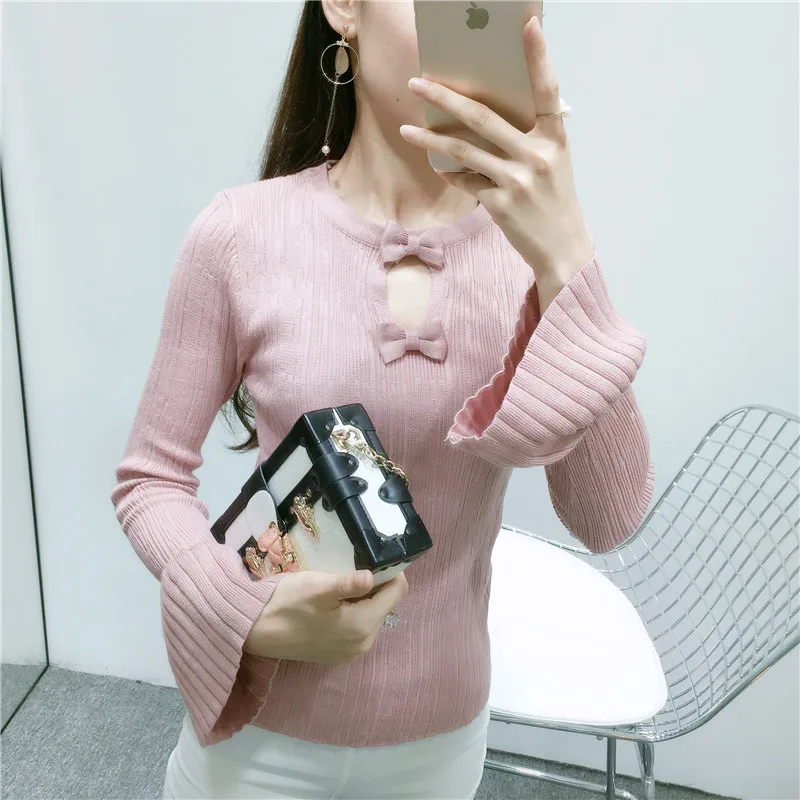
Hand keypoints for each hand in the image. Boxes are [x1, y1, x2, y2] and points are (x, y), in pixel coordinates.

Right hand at [243, 569, 408, 665]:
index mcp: (362, 626)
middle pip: (386, 605)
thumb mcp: (317, 586)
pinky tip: (334, 603)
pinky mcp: (340, 655)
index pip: (397, 592)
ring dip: (364, 599)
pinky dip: (354, 612)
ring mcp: (352, 652)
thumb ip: (348, 583)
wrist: (255, 630)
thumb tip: (373, 577)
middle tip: (354, 568)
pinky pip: (359, 628)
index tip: (376, 558)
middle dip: (377, 586)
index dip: (392, 572)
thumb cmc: (286, 603)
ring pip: (373, 616)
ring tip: (341, 585)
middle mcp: (363, 644)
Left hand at [399, 14, 594, 297]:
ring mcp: (518, 180)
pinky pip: (465, 181)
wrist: (562, 248)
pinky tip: (439, 168)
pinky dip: (451, 174)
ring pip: (463, 150)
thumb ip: (528, 137)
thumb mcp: (553, 163)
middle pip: (482, 116)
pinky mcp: (500, 204)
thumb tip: (482, 116)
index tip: (528, 25)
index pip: (547, 89)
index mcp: (555, 138)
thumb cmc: (554, 200)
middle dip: (444, 97)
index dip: (539, 56)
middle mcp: (537, 155)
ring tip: (407, 129)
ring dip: (430, 138)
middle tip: (417, 82)